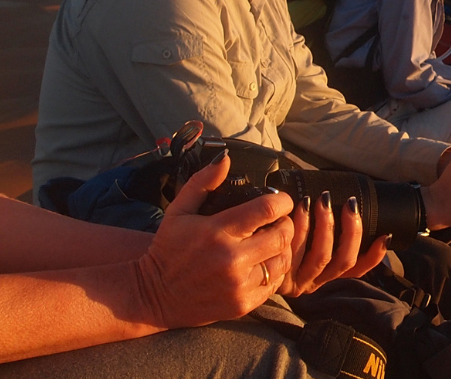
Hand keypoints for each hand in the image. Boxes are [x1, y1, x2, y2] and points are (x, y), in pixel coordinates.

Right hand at [134, 152, 294, 328]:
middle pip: (282, 234)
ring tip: (271, 243)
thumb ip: (203, 182)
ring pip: (283, 260)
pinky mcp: (243, 304)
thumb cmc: (168, 249)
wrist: (153, 296)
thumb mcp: (178, 211)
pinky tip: (263, 264)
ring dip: (283, 249)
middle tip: (278, 222)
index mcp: (216, 231)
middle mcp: (231, 259)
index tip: (281, 201)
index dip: (282, 202)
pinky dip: (274, 272)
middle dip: (286, 224)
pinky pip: (275, 284)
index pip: (267, 210)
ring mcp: (238, 284)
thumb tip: (225, 158)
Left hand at [276, 191, 388, 297]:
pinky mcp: (276, 273)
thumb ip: (325, 235)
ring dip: (326, 225)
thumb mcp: (303, 246)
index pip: (355, 269)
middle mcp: (312, 280)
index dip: (373, 256)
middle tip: (346, 203)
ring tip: (320, 200)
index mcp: (322, 275)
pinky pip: (292, 252)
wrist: (228, 267)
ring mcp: (294, 278)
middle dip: (350, 228)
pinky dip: (301, 229)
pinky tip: (303, 211)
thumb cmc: (267, 245)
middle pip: (342, 259)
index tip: (383, 235)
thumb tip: (362, 219)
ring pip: (321, 255)